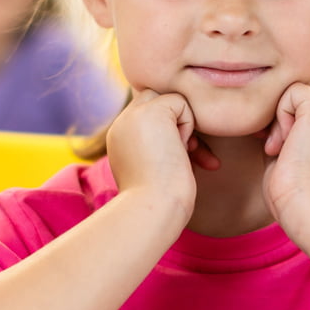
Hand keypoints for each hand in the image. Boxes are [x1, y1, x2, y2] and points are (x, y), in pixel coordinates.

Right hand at [105, 89, 203, 224]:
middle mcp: (122, 123)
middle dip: (177, 121)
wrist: (152, 209)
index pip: (148, 114)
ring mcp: (133, 115)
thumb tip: (179, 137)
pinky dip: (189, 125)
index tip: (177, 158)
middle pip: (157, 100)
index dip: (169, 130)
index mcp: (119, 138)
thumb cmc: (159, 202)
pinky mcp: (151, 112)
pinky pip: (181, 102)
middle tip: (187, 151)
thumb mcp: (154, 171)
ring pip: (169, 99)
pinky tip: (181, 149)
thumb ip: (158, 148)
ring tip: (183, 155)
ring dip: (184, 125)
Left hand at [261, 82, 309, 224]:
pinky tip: (283, 143)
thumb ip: (285, 137)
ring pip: (294, 92)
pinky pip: (291, 91)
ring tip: (279, 148)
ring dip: (278, 118)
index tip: (275, 150)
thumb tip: (267, 123)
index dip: (282, 122)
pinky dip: (279, 114)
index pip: (302, 109)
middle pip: (297, 98)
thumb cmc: (293, 197)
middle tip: (274, 148)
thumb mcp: (290, 160)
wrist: (309, 208)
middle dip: (278, 118)